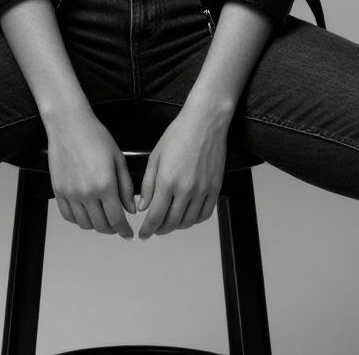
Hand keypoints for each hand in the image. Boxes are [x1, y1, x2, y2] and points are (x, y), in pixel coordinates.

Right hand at [45, 108, 136, 237]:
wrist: (69, 125)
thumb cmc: (96, 137)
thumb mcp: (118, 159)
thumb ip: (126, 186)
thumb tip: (131, 209)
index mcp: (105, 185)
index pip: (117, 219)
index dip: (124, 230)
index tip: (128, 234)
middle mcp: (87, 193)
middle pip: (101, 225)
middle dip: (112, 229)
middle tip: (117, 226)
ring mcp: (71, 193)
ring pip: (84, 224)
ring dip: (96, 225)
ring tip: (102, 218)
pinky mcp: (58, 190)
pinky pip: (68, 215)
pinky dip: (78, 219)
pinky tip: (85, 213)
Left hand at [137, 104, 227, 238]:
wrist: (205, 123)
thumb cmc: (178, 134)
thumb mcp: (155, 157)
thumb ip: (148, 184)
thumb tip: (143, 206)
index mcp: (167, 181)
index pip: (155, 216)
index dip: (148, 229)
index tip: (143, 235)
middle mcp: (186, 189)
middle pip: (171, 223)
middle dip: (160, 230)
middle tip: (155, 229)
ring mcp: (203, 190)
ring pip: (188, 221)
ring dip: (177, 226)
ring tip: (170, 223)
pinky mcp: (215, 188)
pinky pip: (205, 214)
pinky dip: (195, 220)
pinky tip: (188, 216)